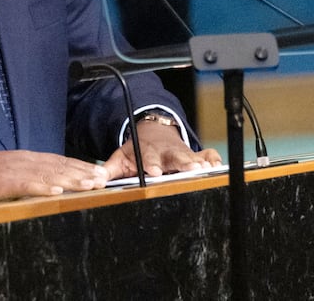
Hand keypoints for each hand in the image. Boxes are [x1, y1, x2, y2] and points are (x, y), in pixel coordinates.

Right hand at [0, 150, 108, 205]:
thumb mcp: (7, 173)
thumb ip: (26, 177)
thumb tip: (47, 185)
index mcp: (26, 159)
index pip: (59, 161)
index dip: (80, 167)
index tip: (99, 173)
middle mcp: (24, 161)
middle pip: (60, 166)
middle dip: (83, 172)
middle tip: (104, 179)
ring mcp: (14, 170)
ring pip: (49, 173)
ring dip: (72, 179)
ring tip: (91, 184)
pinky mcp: (3, 181)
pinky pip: (26, 184)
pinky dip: (43, 187)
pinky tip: (58, 191)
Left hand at [101, 121, 222, 179]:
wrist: (152, 132)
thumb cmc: (137, 150)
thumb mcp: (121, 158)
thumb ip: (108, 169)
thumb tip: (96, 180)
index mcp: (148, 153)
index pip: (149, 159)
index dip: (152, 165)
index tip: (155, 172)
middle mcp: (166, 153)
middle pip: (175, 157)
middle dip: (183, 163)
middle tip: (191, 169)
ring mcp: (181, 152)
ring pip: (192, 156)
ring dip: (199, 162)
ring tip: (207, 168)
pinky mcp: (193, 154)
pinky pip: (207, 154)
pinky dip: (213, 159)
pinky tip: (218, 165)